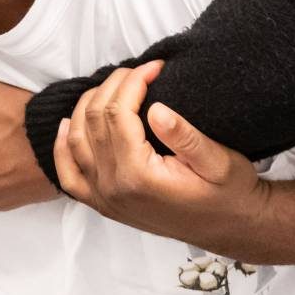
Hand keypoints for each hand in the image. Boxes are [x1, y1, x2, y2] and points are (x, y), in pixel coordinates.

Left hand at [53, 61, 268, 254]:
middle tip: (138, 71)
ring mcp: (104, 199)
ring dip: (87, 106)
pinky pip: (69, 174)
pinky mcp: (104, 205)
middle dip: (113, 86)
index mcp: (139, 176)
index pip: (118, 113)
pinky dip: (63, 146)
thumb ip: (186, 136)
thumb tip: (155, 109)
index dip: (133, 81)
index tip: (155, 66)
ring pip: (75, 140)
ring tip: (114, 86)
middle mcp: (113, 188)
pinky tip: (68, 125)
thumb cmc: (229, 193)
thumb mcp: (219, 161)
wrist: (231, 228)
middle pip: (94, 120)